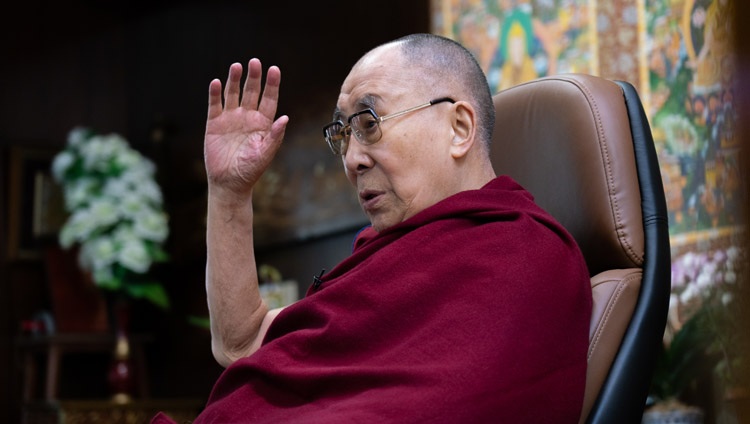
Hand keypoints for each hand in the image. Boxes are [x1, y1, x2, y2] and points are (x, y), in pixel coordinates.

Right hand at [204, 59, 287, 195]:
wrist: (229, 183)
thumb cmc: (250, 171)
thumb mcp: (265, 154)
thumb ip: (275, 136)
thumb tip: (285, 118)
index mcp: (263, 124)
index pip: (269, 99)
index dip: (272, 85)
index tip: (274, 69)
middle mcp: (248, 117)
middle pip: (251, 92)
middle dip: (253, 77)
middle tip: (255, 62)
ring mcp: (231, 119)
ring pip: (233, 94)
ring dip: (234, 80)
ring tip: (237, 66)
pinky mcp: (215, 124)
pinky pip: (215, 105)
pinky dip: (215, 94)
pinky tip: (217, 83)